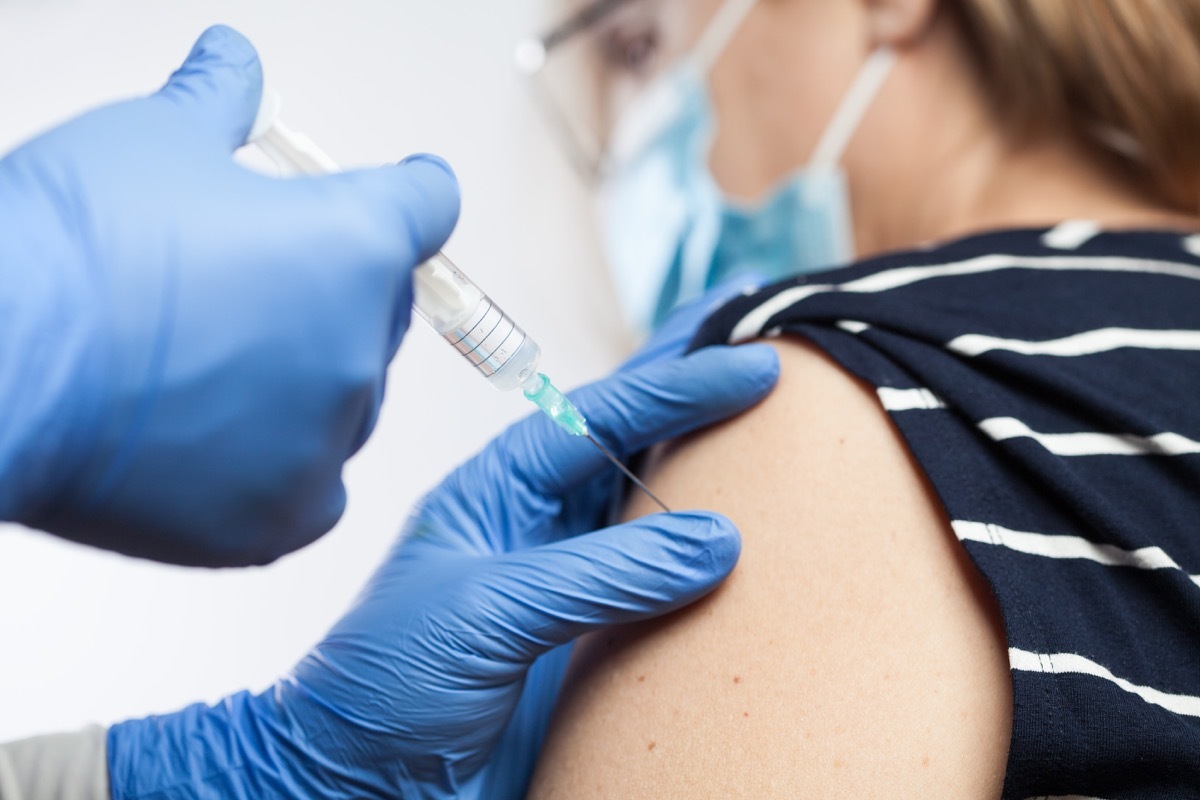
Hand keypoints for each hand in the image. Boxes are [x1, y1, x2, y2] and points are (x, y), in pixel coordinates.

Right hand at [0, 26, 458, 565]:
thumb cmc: (70, 248)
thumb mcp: (149, 140)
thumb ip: (217, 100)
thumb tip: (234, 60)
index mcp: (354, 244)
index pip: (427, 204)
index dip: (412, 191)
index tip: (408, 191)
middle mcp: (361, 347)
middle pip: (382, 310)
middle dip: (336, 290)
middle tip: (253, 285)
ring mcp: (326, 440)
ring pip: (345, 400)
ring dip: (303, 380)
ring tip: (208, 365)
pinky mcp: (283, 517)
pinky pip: (311, 485)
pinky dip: (277, 463)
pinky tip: (214, 439)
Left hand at [106, 343, 779, 798]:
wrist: (354, 792)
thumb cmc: (381, 689)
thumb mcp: (483, 613)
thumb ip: (598, 573)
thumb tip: (717, 539)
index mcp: (498, 491)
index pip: (600, 418)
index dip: (677, 384)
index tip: (752, 364)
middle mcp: (540, 527)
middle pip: (634, 445)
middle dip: (697, 396)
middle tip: (768, 349)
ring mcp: (569, 585)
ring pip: (655, 512)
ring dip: (714, 474)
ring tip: (778, 431)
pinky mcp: (591, 647)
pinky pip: (666, 595)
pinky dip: (713, 570)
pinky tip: (754, 549)